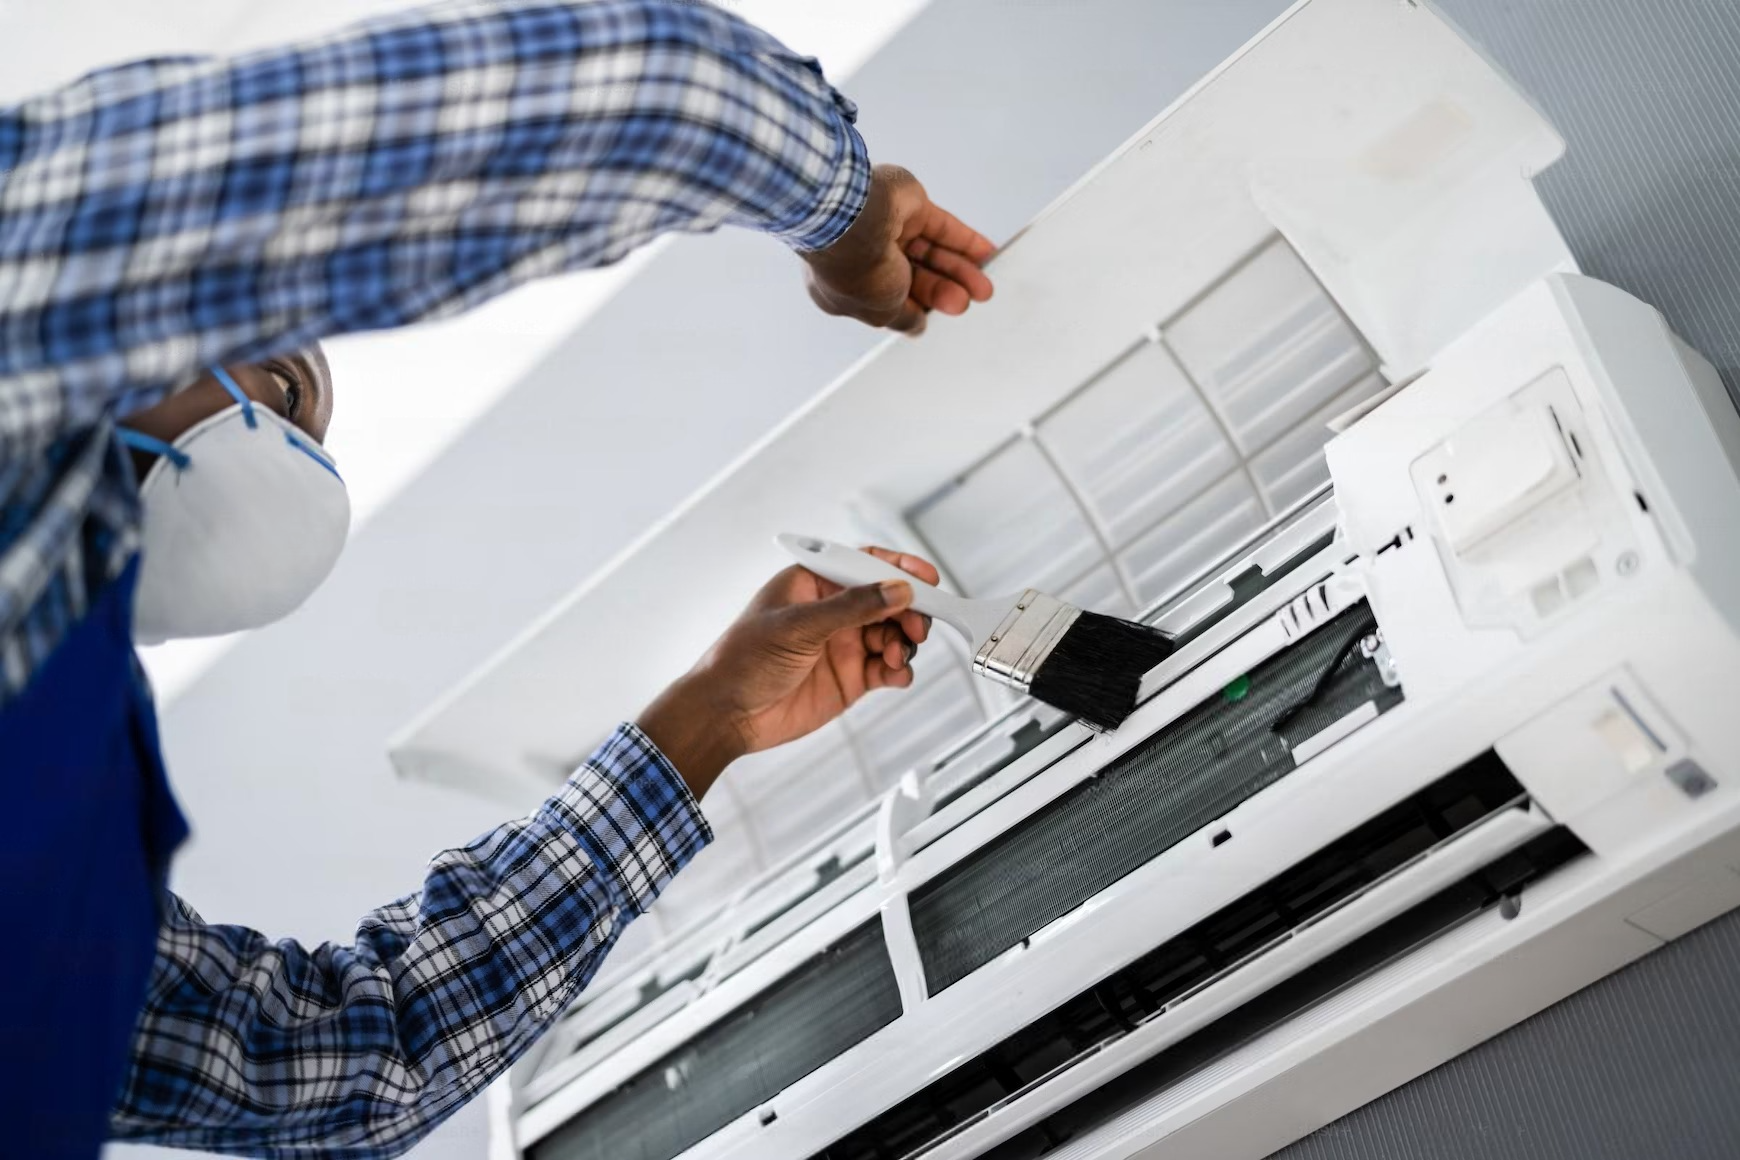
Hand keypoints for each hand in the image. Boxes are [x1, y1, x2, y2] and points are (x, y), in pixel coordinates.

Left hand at [636, 548, 940, 796]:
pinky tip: (896, 673)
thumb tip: (895, 591)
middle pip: (889, 601)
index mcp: (814, 583)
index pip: (866, 565)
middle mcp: (832, 611)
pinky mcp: (850, 678)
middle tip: (916, 626)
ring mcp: (843, 644)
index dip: (899, 569)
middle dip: (909, 611)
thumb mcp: (797, 625)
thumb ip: (852, 608)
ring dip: (904, 642)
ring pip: (893, 634)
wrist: (727, 715)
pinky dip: (899, 669)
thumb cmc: (742, 660)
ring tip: (895, 655)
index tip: (927, 577)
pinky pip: (887, 668)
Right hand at [802, 164, 995, 335]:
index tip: (934, 318)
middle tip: (963, 302)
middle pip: (916, 278)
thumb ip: (904, 319)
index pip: (891, 301)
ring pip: (932, 254)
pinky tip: (985, 254)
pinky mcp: (910, 208)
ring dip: (959, 271)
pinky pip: (943, 227)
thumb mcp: (881, 312)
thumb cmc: (854, 268)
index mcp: (851, 285)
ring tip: (981, 288)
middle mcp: (868, 256)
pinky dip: (965, 242)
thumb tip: (917, 328)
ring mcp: (889, 230)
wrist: (855, 220)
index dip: (916, 309)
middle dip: (943, 292)